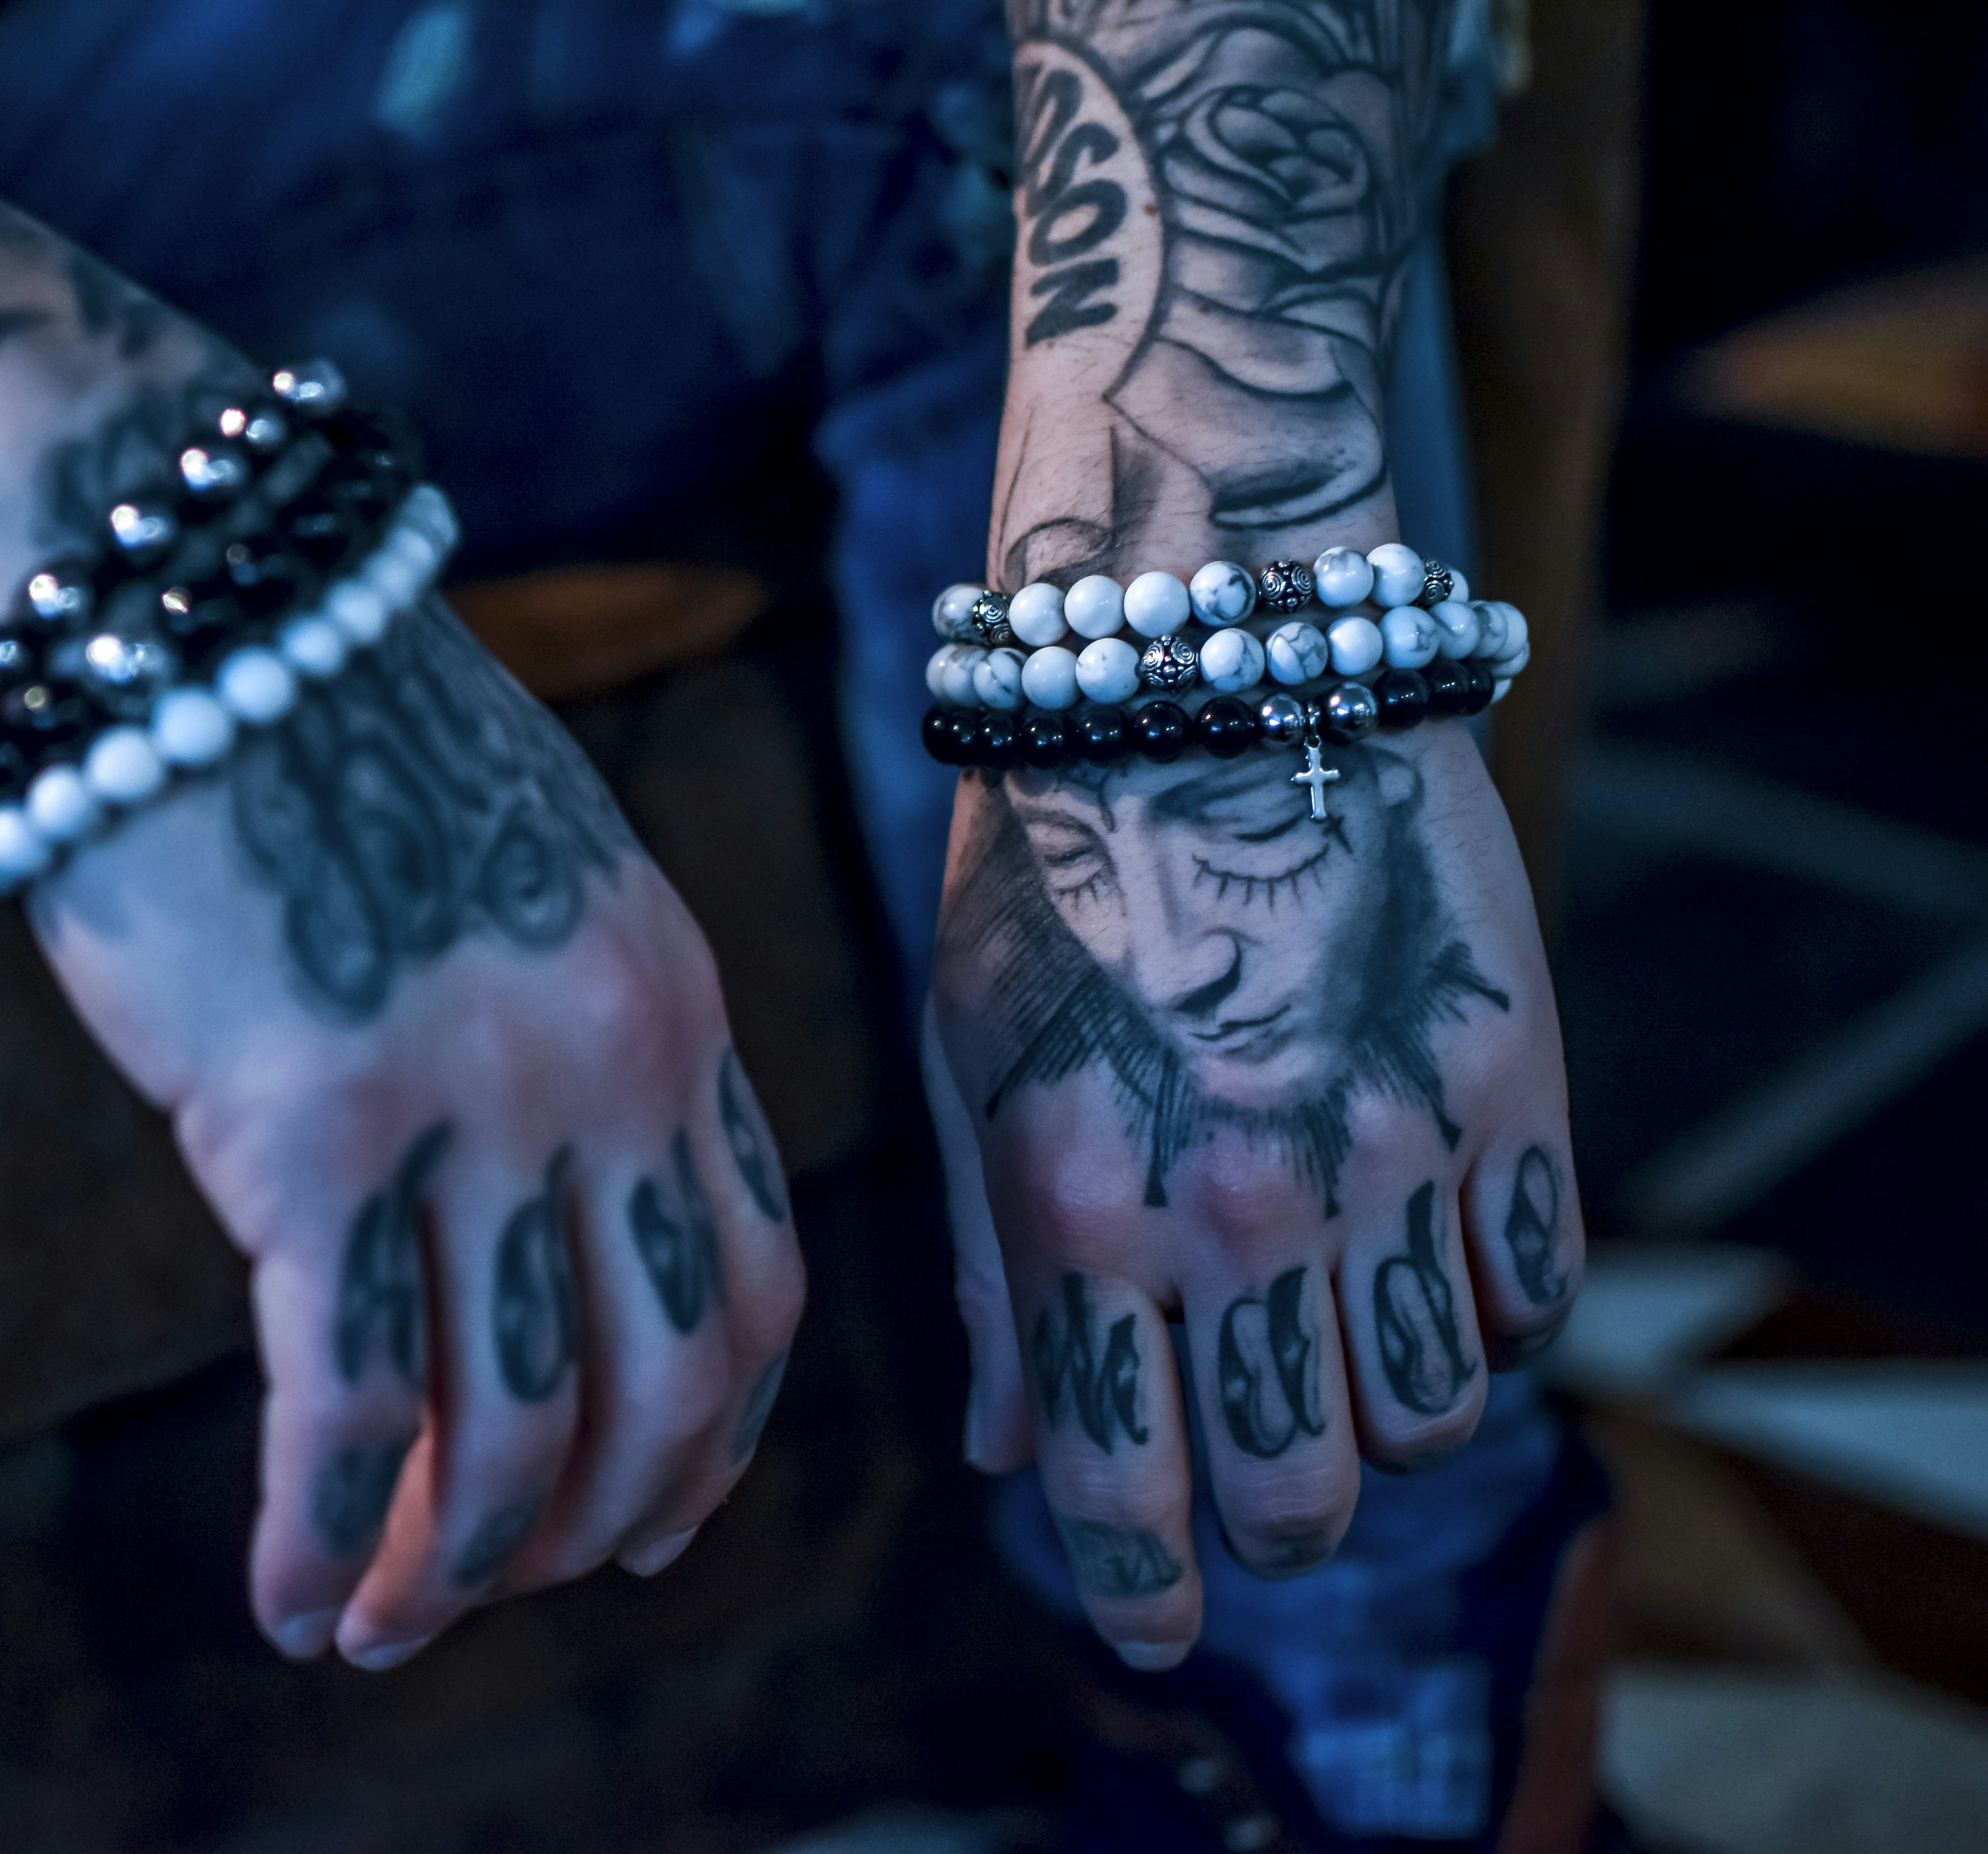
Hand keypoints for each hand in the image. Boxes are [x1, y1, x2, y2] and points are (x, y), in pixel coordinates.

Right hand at [26, 594, 802, 1667]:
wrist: (195, 607)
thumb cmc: (334, 745)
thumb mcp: (512, 893)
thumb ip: (556, 1048)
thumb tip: (529, 1233)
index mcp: (673, 1005)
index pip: (760, 1279)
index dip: (715, 1436)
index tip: (651, 1527)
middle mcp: (610, 1062)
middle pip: (666, 1374)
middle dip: (598, 1528)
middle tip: (508, 1600)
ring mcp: (473, 1097)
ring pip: (508, 1416)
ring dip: (451, 1566)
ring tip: (377, 1634)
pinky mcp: (314, 1126)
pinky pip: (344, 1394)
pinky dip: (321, 1527)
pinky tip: (286, 1601)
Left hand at [927, 718, 1580, 1667]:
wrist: (1205, 668)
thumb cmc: (1047, 865)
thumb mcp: (967, 1059)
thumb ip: (987, 1269)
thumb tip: (1005, 1453)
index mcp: (1081, 1209)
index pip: (1123, 1491)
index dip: (1138, 1590)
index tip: (1147, 1622)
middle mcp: (1242, 1211)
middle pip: (1297, 1497)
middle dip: (1264, 1521)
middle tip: (1244, 1475)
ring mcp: (1392, 1156)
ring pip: (1424, 1422)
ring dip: (1374, 1418)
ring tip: (1328, 1337)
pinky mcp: (1511, 1090)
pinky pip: (1529, 1301)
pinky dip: (1477, 1313)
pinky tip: (1418, 1249)